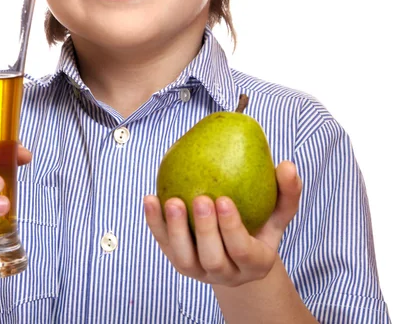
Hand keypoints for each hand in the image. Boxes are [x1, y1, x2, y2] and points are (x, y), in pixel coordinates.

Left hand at [144, 161, 300, 286]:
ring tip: (172, 200)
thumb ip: (286, 192)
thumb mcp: (278, 212)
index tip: (224, 199)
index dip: (232, 228)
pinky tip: (150, 198)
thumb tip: (288, 165)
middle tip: (200, 198)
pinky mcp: (179, 261)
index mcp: (254, 263)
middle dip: (205, 230)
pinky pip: (163, 244)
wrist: (237, 252)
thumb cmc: (260, 223)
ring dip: (175, 229)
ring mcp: (199, 271)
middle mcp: (226, 273)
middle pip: (213, 259)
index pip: (242, 251)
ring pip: (184, 259)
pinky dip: (154, 223)